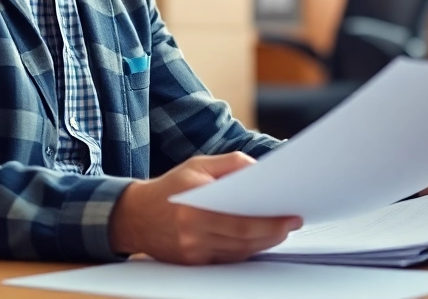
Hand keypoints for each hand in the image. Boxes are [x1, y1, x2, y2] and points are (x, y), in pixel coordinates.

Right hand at [108, 152, 302, 263]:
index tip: (292, 217)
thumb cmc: (169, 187)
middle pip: (244, 240)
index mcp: (195, 209)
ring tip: (281, 229)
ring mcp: (193, 253)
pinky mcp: (193, 263)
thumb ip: (230, 164)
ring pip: (239, 252)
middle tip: (293, 223)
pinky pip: (227, 259)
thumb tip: (259, 170)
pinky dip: (246, 250)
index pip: (242, 223)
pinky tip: (259, 239)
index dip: (270, 223)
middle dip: (273, 233)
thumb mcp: (197, 165)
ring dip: (263, 243)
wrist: (133, 216)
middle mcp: (193, 235)